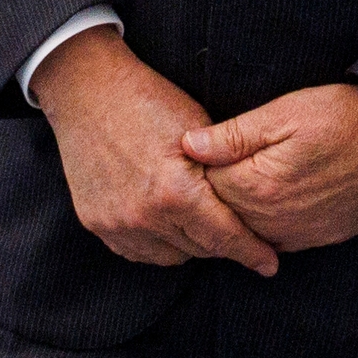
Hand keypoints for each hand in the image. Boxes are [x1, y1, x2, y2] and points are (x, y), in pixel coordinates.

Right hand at [35, 29, 283, 271]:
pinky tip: (166, 222)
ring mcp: (116, 223)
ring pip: (170, 256)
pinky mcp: (96, 223)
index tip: (270, 265)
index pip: (224, 237)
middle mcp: (144, 216)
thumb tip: (252, 202)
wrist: (87, 92)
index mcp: (176, 192)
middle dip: (222, 243)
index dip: (251, 252)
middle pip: (199, 249)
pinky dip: (157, 243)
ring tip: (199, 222)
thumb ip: (222, 171)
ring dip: (189, 244)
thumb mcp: (199, 127)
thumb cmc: (149, 101)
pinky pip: (138, 251)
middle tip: (238, 232)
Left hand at [180, 83, 357, 256]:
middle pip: (223, 215)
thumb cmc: (343, 117)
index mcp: (259, 186)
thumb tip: (188, 145)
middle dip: (214, 194)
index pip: (205, 187)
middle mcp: (274, 221)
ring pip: (248, 233)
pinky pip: (277, 242)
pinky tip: (268, 203)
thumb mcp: (284, 113)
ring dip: (239, 212)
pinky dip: (265, 226)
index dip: (200, 168)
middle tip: (215, 166)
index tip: (200, 152)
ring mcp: (299, 235)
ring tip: (242, 181)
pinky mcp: (319, 239)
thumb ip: (233, 135)